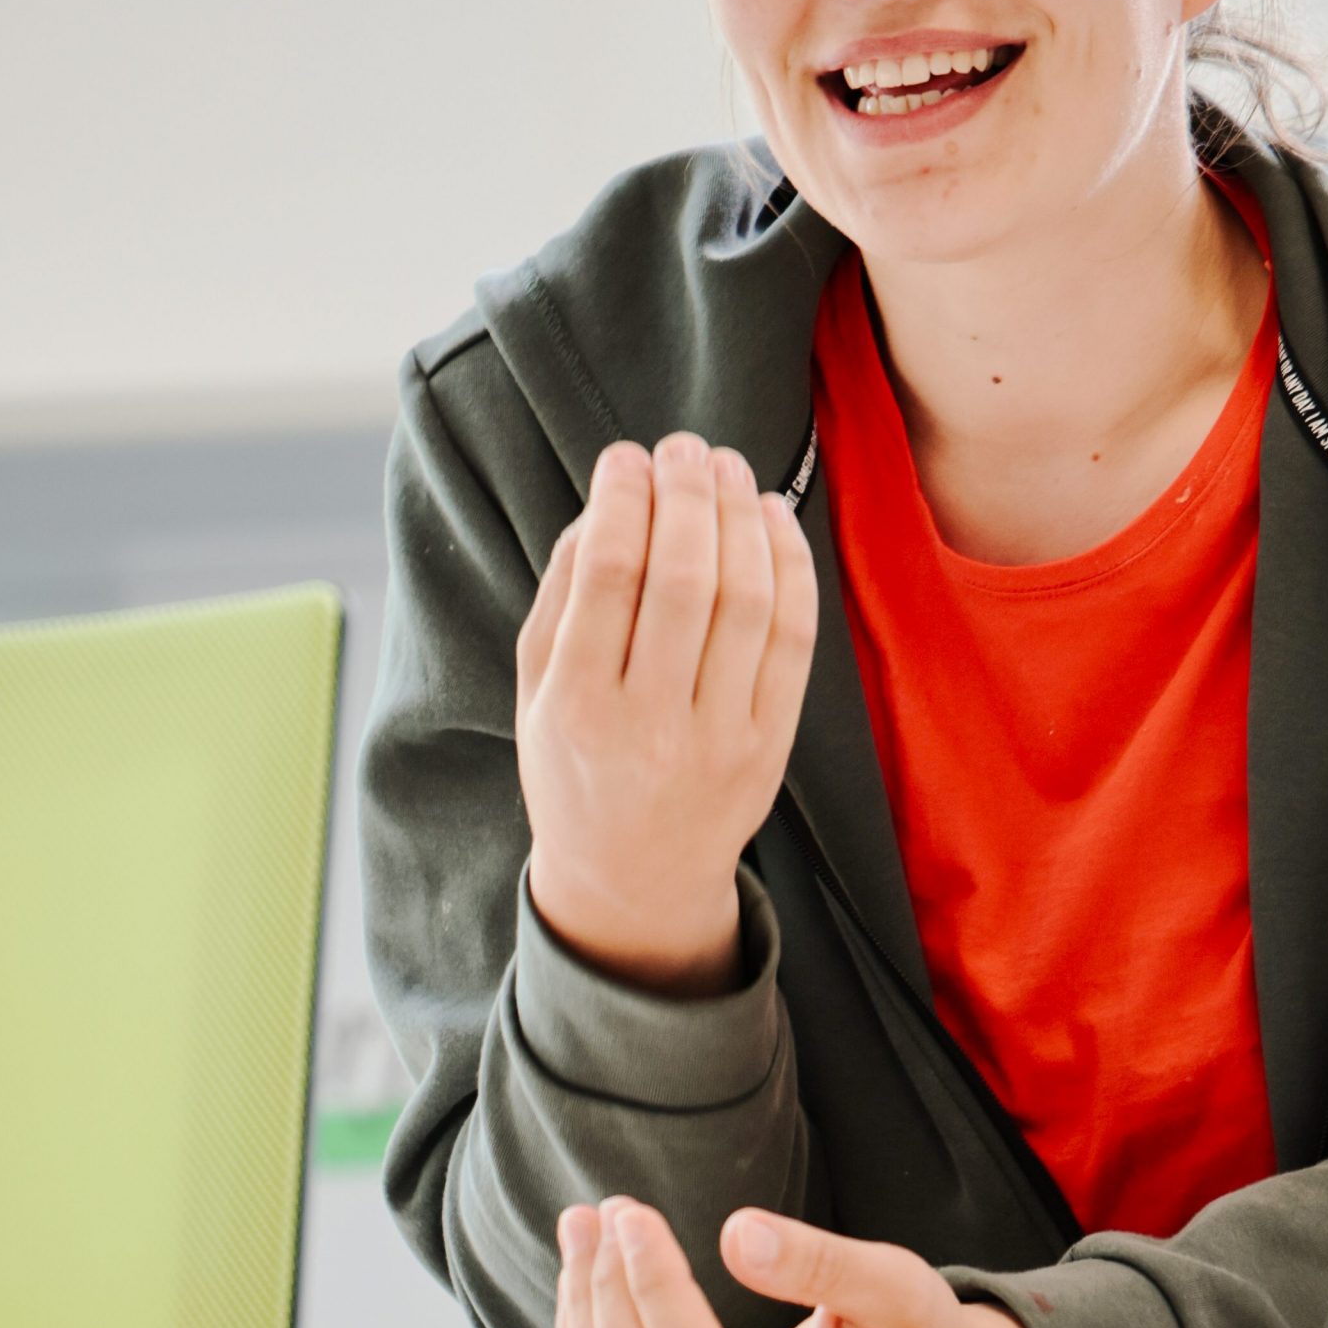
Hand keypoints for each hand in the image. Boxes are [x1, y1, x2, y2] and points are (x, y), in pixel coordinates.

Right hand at [517, 435, 816, 995]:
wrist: (634, 880)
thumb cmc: (575, 766)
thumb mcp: (535, 691)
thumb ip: (561, 597)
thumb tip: (607, 504)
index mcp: (576, 707)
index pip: (609, 576)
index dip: (624, 499)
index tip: (627, 456)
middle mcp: (650, 726)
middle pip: (685, 580)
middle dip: (688, 494)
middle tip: (685, 447)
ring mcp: (720, 738)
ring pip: (746, 602)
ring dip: (740, 517)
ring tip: (726, 467)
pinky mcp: (772, 746)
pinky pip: (793, 638)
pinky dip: (789, 565)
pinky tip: (770, 517)